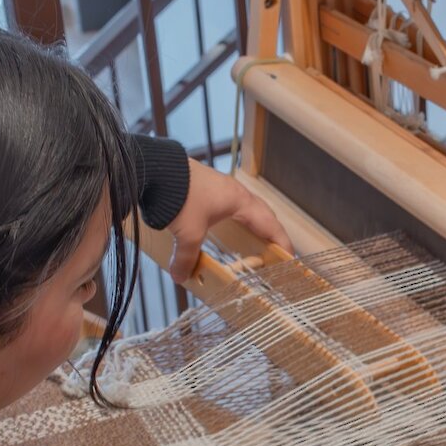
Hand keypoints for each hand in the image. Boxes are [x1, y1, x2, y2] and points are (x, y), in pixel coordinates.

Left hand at [166, 161, 292, 282]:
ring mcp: (221, 188)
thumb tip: (182, 277)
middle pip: (263, 215)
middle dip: (272, 233)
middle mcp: (235, 193)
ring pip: (246, 209)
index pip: (271, 225)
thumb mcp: (188, 233)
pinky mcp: (207, 187)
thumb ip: (187, 258)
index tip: (290, 258)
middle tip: (276, 251)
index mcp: (240, 202)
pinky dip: (236, 219)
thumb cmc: (179, 195)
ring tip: (256, 240)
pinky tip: (228, 227)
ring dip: (253, 225)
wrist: (156, 169)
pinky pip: (230, 206)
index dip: (282, 242)